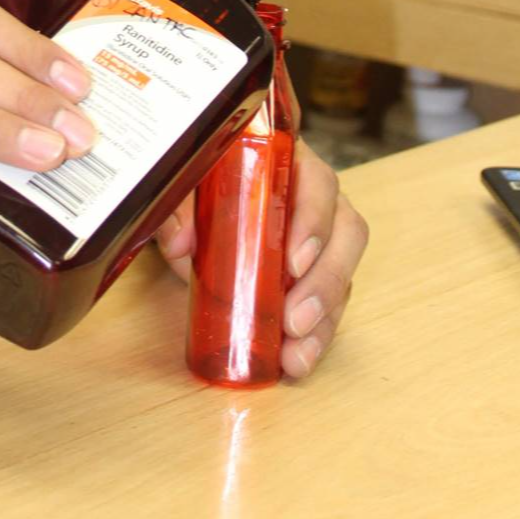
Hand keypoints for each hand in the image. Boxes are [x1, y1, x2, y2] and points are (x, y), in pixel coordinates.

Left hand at [154, 140, 368, 379]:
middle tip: (295, 319)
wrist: (190, 206)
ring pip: (344, 267)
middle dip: (325, 278)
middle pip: (344, 225)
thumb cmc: (194, 186)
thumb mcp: (179, 188)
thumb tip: (181, 243)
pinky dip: (318, 332)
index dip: (313, 215)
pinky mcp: (317, 270)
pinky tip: (298, 359)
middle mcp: (312, 191)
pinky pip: (333, 299)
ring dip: (325, 313)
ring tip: (297, 353)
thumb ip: (175, 203)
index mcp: (283, 158)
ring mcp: (320, 231)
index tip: (292, 261)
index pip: (313, 175)